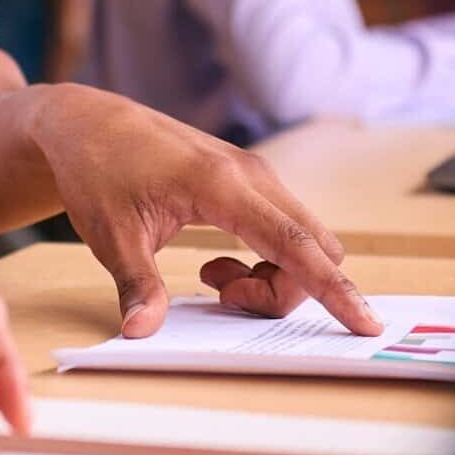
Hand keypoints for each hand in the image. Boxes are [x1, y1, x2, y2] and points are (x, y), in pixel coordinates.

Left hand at [22, 84, 381, 339]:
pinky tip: (216, 261)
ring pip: (302, 239)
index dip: (334, 289)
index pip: (295, 246)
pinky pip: (285, 228)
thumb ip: (136, 284)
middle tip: (219, 295)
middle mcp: (251, 174)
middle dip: (285, 290)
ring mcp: (253, 173)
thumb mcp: (110, 234)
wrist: (88, 122)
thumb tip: (141, 332)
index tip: (366, 322)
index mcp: (222, 185)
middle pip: (311, 248)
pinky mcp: (247, 178)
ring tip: (212, 277)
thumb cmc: (98, 170)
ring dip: (274, 275)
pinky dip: (267, 257)